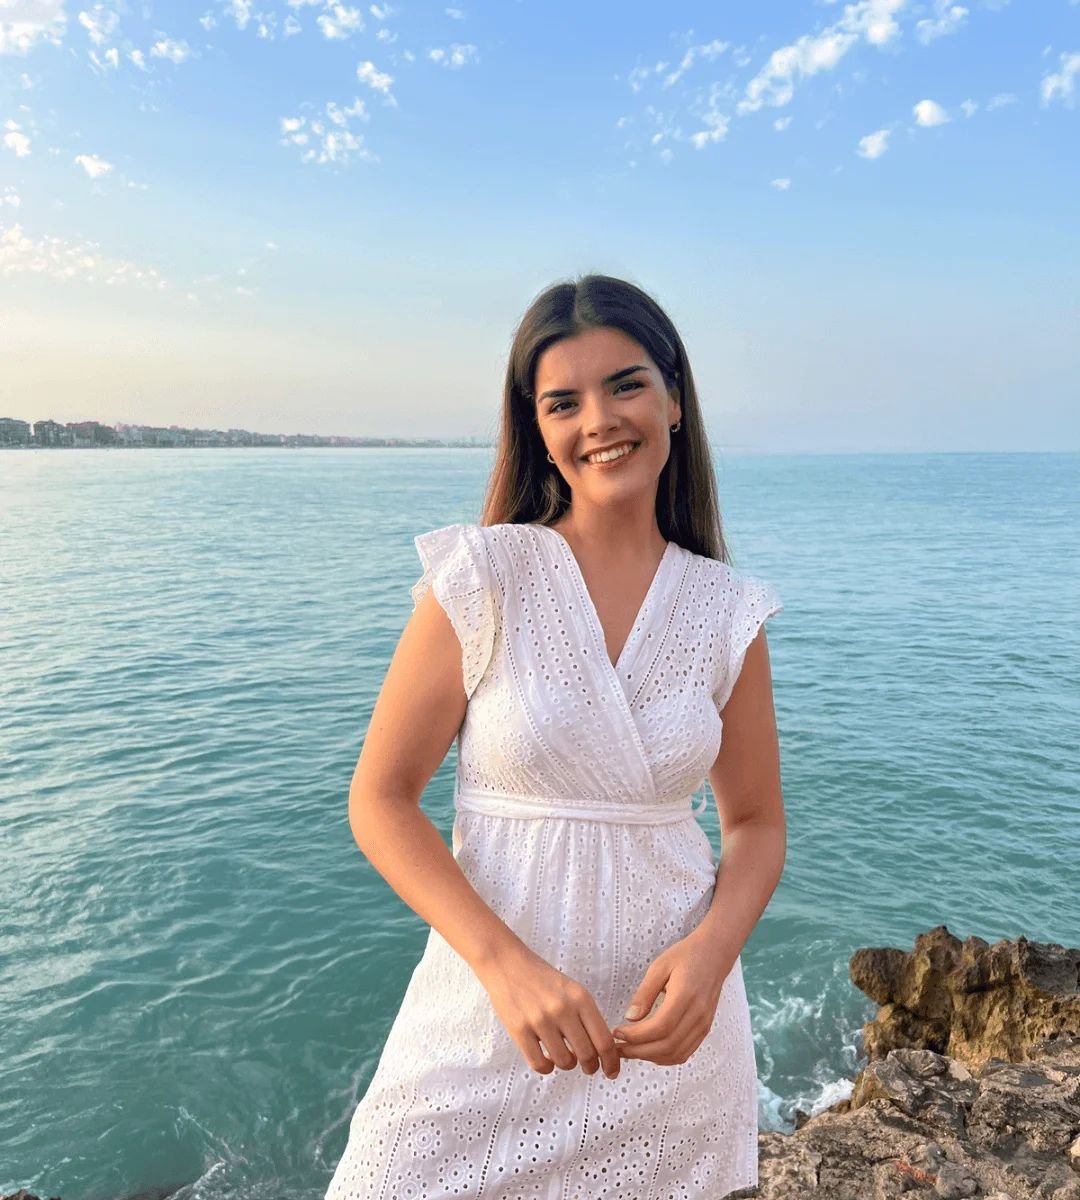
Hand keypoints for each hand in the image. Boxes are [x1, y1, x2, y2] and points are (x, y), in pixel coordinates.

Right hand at [474, 945, 621, 1079]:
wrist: (507, 963)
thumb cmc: (542, 979)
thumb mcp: (572, 990)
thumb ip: (586, 1016)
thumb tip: (601, 1051)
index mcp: (581, 998)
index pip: (604, 1040)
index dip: (611, 1061)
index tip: (611, 1071)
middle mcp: (563, 1009)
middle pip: (587, 1055)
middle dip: (590, 1067)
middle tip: (588, 1067)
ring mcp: (540, 1020)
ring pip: (565, 1062)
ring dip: (567, 1064)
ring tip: (562, 1055)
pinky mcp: (519, 1030)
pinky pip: (540, 1064)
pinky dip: (547, 1067)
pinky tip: (546, 1058)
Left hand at [611, 930, 734, 1065]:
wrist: (715, 954)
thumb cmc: (686, 956)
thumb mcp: (659, 966)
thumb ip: (644, 993)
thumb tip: (630, 1018)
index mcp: (685, 996)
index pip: (660, 1027)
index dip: (636, 1036)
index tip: (618, 1033)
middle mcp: (698, 1014)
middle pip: (667, 1045)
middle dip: (639, 1051)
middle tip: (619, 1048)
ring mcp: (703, 1024)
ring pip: (676, 1054)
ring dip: (651, 1057)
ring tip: (630, 1050)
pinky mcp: (705, 1029)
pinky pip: (685, 1052)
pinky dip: (666, 1057)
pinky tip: (650, 1050)